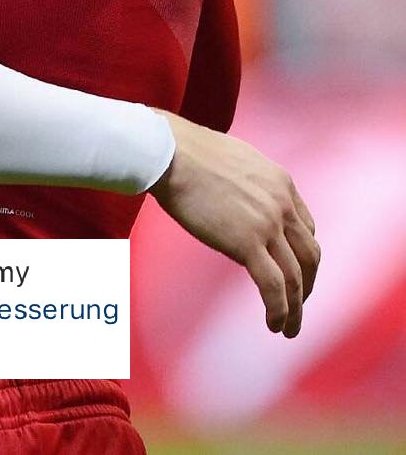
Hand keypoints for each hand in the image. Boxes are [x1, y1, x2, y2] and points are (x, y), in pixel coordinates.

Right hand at [150, 113, 318, 338]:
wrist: (168, 152)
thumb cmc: (186, 151)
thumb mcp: (234, 159)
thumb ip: (248, 180)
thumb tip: (237, 191)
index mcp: (281, 182)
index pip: (305, 227)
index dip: (302, 253)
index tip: (292, 269)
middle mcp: (282, 204)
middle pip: (309, 255)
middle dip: (306, 283)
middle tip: (296, 302)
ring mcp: (267, 224)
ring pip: (295, 277)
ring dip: (296, 307)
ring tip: (288, 327)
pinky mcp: (247, 243)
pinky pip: (274, 287)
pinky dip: (280, 311)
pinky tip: (274, 324)